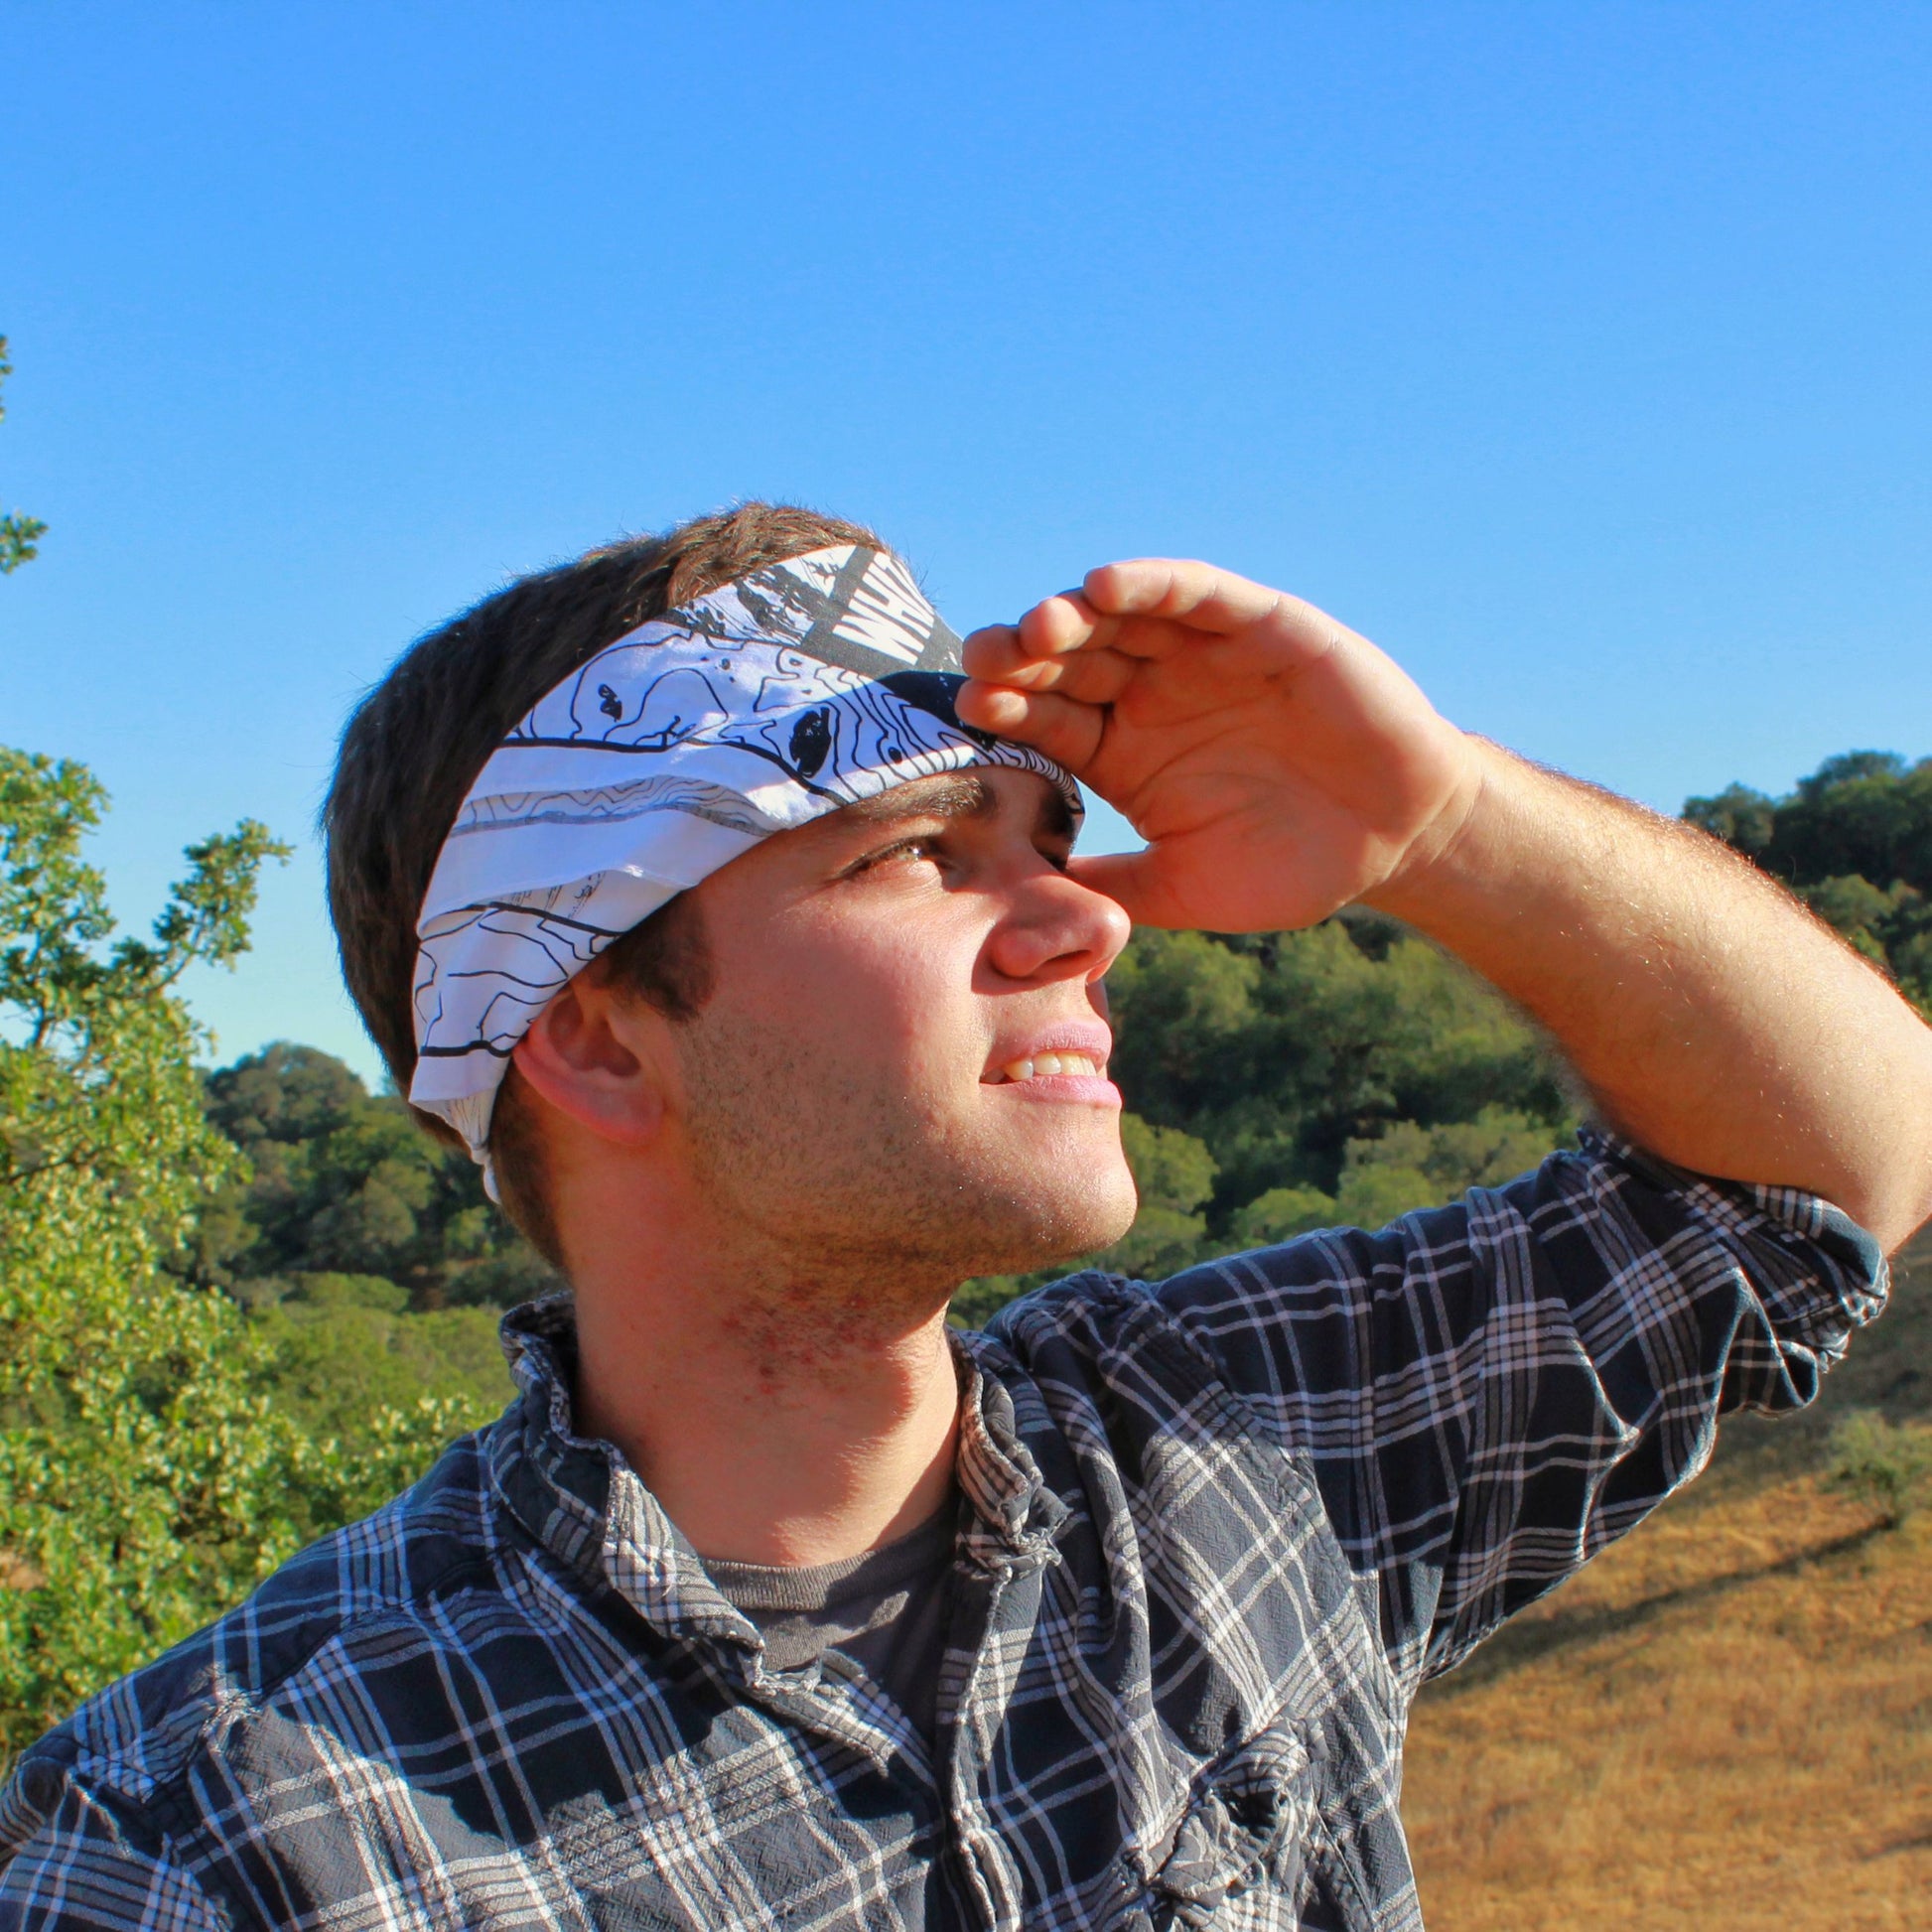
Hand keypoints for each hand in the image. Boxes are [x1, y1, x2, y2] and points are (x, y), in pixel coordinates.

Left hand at [957, 560, 1483, 930]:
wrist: (1398, 838)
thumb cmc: (1291, 866)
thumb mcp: (1184, 890)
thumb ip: (1110, 890)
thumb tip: (1018, 918)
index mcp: (1120, 750)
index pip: (1047, 720)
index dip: (1009, 712)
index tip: (969, 711)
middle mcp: (1150, 692)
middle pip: (1068, 661)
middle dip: (1023, 657)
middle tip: (983, 660)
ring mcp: (1201, 654)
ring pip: (1122, 619)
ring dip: (1074, 615)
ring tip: (1036, 626)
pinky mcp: (1259, 625)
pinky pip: (1198, 593)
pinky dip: (1153, 584)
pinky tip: (1106, 585)